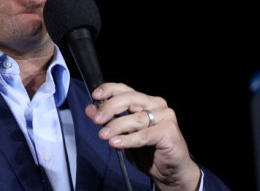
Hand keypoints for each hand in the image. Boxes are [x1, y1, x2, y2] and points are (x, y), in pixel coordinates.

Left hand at [85, 82, 201, 189]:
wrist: (170, 171)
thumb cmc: (147, 150)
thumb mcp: (123, 134)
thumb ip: (108, 121)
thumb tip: (90, 110)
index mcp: (144, 101)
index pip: (124, 89)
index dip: (109, 90)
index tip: (95, 96)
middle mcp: (156, 104)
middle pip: (129, 99)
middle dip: (110, 108)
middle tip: (96, 120)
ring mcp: (165, 116)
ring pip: (136, 118)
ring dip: (116, 126)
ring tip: (103, 135)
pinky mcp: (169, 130)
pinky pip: (144, 135)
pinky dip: (128, 139)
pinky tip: (116, 143)